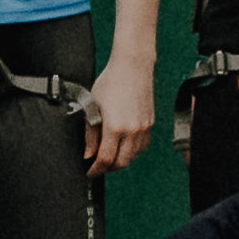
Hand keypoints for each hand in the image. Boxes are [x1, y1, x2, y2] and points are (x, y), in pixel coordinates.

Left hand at [84, 54, 155, 174]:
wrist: (132, 66)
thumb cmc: (110, 82)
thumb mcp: (93, 107)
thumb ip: (90, 134)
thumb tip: (88, 154)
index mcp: (115, 127)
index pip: (105, 159)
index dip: (95, 169)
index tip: (89, 172)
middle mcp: (132, 130)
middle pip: (121, 163)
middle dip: (107, 169)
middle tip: (96, 167)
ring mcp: (144, 128)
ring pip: (133, 156)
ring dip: (120, 160)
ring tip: (107, 155)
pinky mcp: (150, 124)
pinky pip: (142, 146)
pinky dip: (131, 151)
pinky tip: (121, 145)